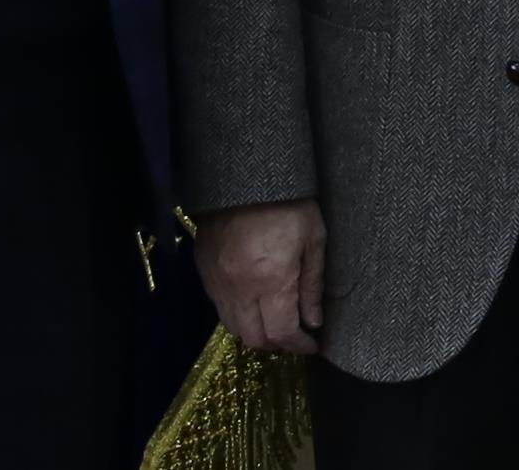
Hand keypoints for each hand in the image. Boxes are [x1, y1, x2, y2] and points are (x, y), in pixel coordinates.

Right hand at [197, 201, 328, 355]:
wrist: (244, 175)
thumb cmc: (289, 203)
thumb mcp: (313, 240)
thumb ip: (313, 285)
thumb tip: (314, 321)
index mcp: (271, 280)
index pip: (282, 332)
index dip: (299, 345)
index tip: (312, 344)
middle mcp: (239, 288)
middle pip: (254, 338)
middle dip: (277, 344)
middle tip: (295, 336)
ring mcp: (217, 281)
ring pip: (232, 327)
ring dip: (255, 333)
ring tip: (275, 322)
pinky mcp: (203, 271)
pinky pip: (219, 307)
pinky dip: (237, 315)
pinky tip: (254, 304)